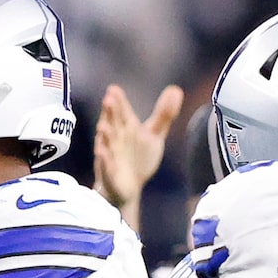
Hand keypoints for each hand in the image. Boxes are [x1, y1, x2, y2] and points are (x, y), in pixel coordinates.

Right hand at [94, 82, 183, 222]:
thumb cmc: (139, 157)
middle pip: (112, 123)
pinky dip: (104, 159)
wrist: (129, 188)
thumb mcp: (154, 135)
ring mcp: (110, 154)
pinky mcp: (109, 172)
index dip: (118, 101)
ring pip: (106, 143)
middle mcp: (115, 137)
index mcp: (126, 126)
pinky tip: (101, 153)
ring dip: (105, 135)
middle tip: (108, 100)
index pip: (122, 111)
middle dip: (109, 113)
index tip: (114, 89)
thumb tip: (176, 89)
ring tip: (103, 127)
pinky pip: (105, 165)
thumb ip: (164, 114)